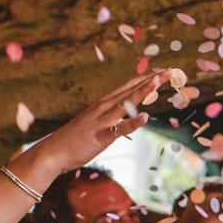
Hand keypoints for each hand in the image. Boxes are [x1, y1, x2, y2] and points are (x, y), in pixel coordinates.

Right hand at [8, 72, 168, 181]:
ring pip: (125, 103)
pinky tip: (145, 117)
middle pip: (130, 90)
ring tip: (159, 82)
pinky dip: (131, 123)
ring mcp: (101, 121)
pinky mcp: (99, 137)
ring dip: (142, 92)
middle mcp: (102, 108)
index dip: (145, 78)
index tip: (162, 71)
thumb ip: (109, 116)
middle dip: (150, 80)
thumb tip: (124, 113)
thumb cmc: (74, 139)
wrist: (53, 152)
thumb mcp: (94, 123)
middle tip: (170, 71)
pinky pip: (118, 129)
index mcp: (102, 104)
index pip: (127, 87)